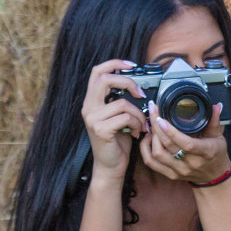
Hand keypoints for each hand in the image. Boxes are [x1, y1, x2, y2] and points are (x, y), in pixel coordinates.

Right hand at [79, 59, 148, 178]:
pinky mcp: (100, 129)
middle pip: (106, 79)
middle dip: (128, 82)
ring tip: (142, 124)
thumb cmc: (116, 142)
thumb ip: (121, 101)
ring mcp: (92, 118)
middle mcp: (88, 107)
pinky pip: (125, 117)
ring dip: (138, 113)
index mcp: (91, 101)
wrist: (110, 167)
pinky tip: (138, 132)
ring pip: (122, 102)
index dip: (114, 63)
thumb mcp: (118, 117)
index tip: (131, 65)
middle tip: (140, 93)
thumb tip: (138, 87)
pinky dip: (137, 123)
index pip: (97, 72)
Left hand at [142, 100, 230, 184]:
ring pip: (157, 154)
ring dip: (151, 137)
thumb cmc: (216, 154)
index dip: (171, 132)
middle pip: (168, 145)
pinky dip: (145, 149)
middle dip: (156, 126)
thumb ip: (214, 121)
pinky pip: (151, 163)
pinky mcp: (171, 175)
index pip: (186, 143)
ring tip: (151, 124)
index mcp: (206, 152)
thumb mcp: (219, 137)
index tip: (161, 118)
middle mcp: (192, 163)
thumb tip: (216, 106)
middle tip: (154, 112)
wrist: (214, 176)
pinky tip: (148, 138)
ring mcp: (180, 170)